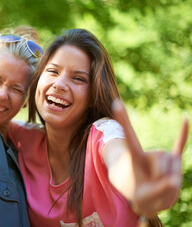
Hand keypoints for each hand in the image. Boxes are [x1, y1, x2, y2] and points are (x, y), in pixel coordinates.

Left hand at [112, 99, 188, 216]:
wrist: (144, 196)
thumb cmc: (139, 194)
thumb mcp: (141, 198)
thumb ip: (157, 191)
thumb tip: (174, 181)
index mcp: (134, 156)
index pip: (128, 135)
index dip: (123, 120)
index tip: (116, 103)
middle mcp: (149, 152)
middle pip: (161, 167)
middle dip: (158, 184)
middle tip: (149, 188)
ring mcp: (162, 156)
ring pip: (173, 171)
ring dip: (169, 186)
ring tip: (158, 187)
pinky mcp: (173, 160)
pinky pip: (179, 145)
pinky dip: (182, 133)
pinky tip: (184, 118)